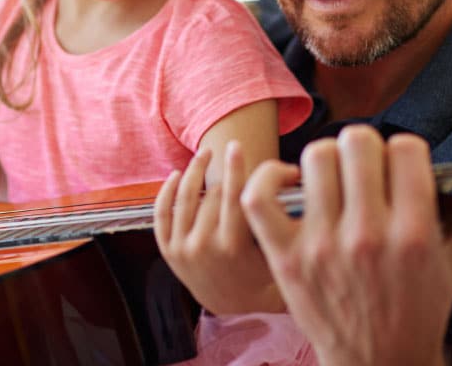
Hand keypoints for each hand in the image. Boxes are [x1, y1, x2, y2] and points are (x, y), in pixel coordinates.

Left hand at [154, 142, 283, 314]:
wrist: (231, 305)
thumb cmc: (260, 273)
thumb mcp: (272, 250)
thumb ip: (276, 215)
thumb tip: (290, 172)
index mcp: (232, 247)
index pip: (233, 198)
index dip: (235, 169)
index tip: (236, 146)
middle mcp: (204, 248)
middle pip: (213, 195)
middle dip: (224, 174)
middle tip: (232, 155)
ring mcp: (182, 249)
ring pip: (185, 198)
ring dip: (193, 171)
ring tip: (203, 155)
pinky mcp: (168, 251)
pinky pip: (162, 213)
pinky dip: (167, 191)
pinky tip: (177, 174)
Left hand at [241, 125, 451, 365]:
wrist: (378, 363)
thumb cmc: (419, 309)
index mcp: (415, 234)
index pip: (405, 148)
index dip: (404, 150)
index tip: (399, 166)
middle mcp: (368, 236)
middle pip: (357, 143)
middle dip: (365, 148)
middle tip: (365, 167)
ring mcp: (323, 246)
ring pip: (315, 158)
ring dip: (327, 159)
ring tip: (333, 176)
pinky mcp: (286, 258)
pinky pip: (259, 197)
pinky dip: (268, 177)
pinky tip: (291, 181)